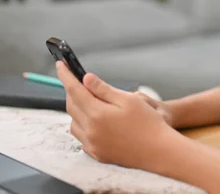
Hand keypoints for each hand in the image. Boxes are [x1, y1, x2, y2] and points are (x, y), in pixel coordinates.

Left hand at [56, 61, 175, 170]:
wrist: (158, 151)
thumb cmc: (148, 123)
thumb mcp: (129, 99)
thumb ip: (104, 89)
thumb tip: (86, 79)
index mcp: (97, 114)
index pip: (74, 90)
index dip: (66, 76)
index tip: (60, 65)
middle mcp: (90, 130)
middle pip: (71, 106)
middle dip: (72, 91)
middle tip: (79, 81)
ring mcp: (92, 144)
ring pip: (74, 122)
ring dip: (77, 109)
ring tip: (91, 102)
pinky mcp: (96, 154)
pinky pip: (81, 137)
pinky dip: (83, 125)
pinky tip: (96, 121)